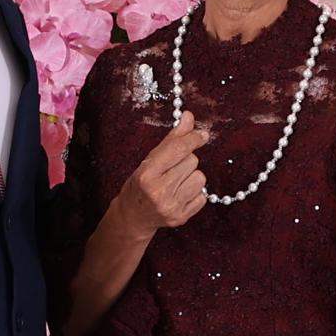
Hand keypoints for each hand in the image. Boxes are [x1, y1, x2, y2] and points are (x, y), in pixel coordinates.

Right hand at [112, 116, 210, 234]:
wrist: (132, 216)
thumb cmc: (139, 185)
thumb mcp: (149, 160)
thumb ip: (171, 140)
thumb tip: (189, 118)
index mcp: (147, 174)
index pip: (177, 149)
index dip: (192, 138)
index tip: (202, 134)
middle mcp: (159, 191)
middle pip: (192, 161)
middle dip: (185, 160)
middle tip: (172, 169)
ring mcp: (172, 206)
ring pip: (200, 177)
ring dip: (191, 176)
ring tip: (176, 182)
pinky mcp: (182, 217)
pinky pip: (203, 195)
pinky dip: (194, 192)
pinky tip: (180, 194)